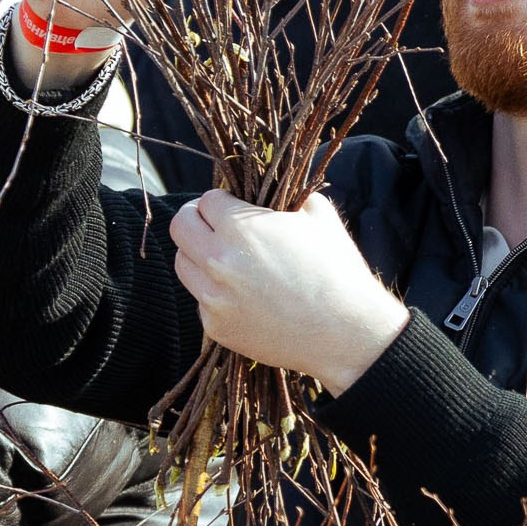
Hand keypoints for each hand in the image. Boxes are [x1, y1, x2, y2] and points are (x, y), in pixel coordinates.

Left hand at [168, 188, 407, 390]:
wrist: (345, 333)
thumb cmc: (337, 271)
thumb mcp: (318, 216)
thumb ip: (289, 196)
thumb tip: (276, 191)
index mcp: (239, 227)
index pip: (206, 200)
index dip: (222, 201)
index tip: (233, 208)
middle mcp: (217, 260)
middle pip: (180, 227)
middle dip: (197, 221)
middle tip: (214, 226)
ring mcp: (213, 297)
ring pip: (184, 264)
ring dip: (199, 257)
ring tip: (228, 261)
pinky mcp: (216, 327)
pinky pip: (201, 301)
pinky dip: (216, 294)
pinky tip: (244, 296)